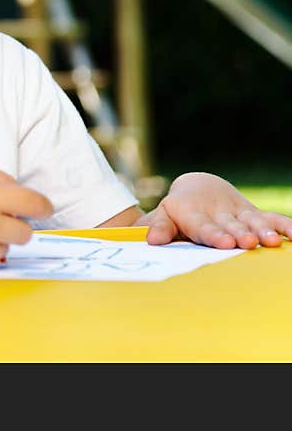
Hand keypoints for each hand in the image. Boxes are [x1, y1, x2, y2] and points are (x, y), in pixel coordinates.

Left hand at [144, 171, 291, 248]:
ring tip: (271, 241)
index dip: (213, 234)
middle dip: (239, 233)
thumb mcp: (165, 215)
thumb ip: (160, 227)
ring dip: (262, 230)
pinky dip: (284, 225)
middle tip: (248, 242)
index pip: (203, 226)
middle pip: (230, 224)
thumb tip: (152, 240)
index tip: (223, 242)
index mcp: (193, 213)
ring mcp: (237, 212)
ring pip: (252, 221)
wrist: (199, 187)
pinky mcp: (252, 213)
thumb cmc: (179, 209)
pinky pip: (271, 217)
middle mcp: (218, 212)